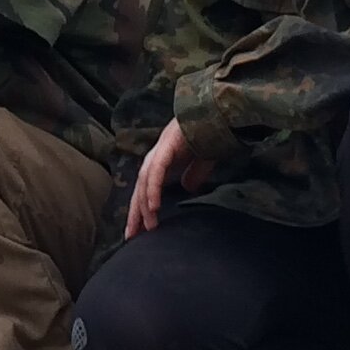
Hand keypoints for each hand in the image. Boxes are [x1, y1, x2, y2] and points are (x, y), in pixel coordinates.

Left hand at [124, 117, 207, 236]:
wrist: (218, 112)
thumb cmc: (209, 135)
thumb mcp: (201, 162)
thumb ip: (193, 174)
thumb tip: (188, 187)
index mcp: (161, 160)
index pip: (145, 189)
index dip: (141, 210)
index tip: (139, 232)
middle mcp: (155, 156)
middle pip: (139, 188)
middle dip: (135, 213)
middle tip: (132, 237)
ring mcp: (159, 150)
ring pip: (145, 182)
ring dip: (144, 206)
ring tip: (146, 227)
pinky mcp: (167, 146)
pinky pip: (156, 172)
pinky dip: (153, 189)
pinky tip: (152, 207)